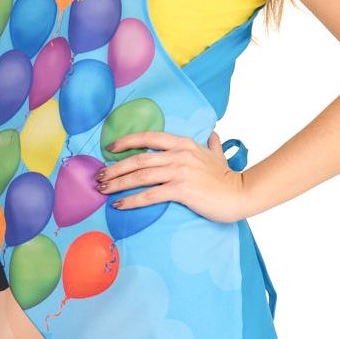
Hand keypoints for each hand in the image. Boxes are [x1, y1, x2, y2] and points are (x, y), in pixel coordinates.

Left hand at [95, 130, 246, 223]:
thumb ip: (212, 144)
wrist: (240, 193)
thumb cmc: (227, 177)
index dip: (127, 141)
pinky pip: (150, 195)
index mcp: (183, 144)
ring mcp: (180, 172)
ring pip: (140, 176)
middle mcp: (179, 155)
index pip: (149, 137)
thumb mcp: (217, 155)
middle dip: (114, 168)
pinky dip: (132, 200)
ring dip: (117, 183)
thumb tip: (213, 133)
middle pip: (138, 159)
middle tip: (99, 176)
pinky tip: (120, 205)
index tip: (110, 148)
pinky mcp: (182, 190)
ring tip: (103, 190)